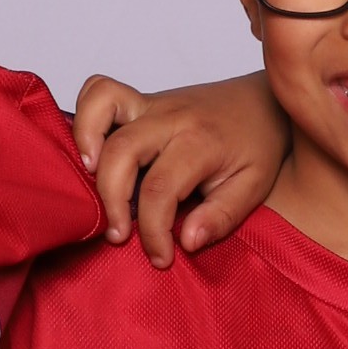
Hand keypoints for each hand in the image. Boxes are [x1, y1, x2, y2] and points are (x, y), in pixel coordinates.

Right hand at [73, 72, 289, 264]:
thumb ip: (221, 216)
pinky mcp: (139, 100)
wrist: (262, 102)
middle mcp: (171, 117)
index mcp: (201, 141)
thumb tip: (187, 241)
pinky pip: (99, 92)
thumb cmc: (257, 146)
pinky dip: (85, 119)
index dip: (153, 231)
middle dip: (111, 199)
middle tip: (119, 234)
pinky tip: (91, 156)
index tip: (161, 256)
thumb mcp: (254, 187)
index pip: (160, 189)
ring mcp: (151, 103)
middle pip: (122, 150)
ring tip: (90, 182)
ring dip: (85, 143)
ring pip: (101, 105)